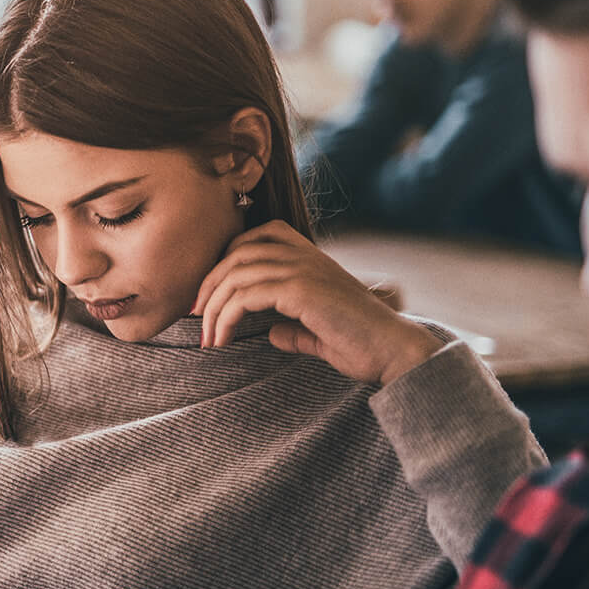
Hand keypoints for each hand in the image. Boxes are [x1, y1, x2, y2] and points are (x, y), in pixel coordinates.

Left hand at [193, 221, 440, 385]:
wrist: (394, 352)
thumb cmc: (362, 344)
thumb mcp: (319, 331)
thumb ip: (294, 328)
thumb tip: (272, 333)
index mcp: (312, 257)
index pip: (258, 236)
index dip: (226, 260)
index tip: (210, 295)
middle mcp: (306, 256)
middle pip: (236, 253)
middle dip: (208, 285)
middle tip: (195, 317)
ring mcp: (304, 269)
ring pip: (235, 275)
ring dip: (212, 308)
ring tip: (206, 339)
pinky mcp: (301, 290)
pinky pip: (246, 296)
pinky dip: (225, 317)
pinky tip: (222, 340)